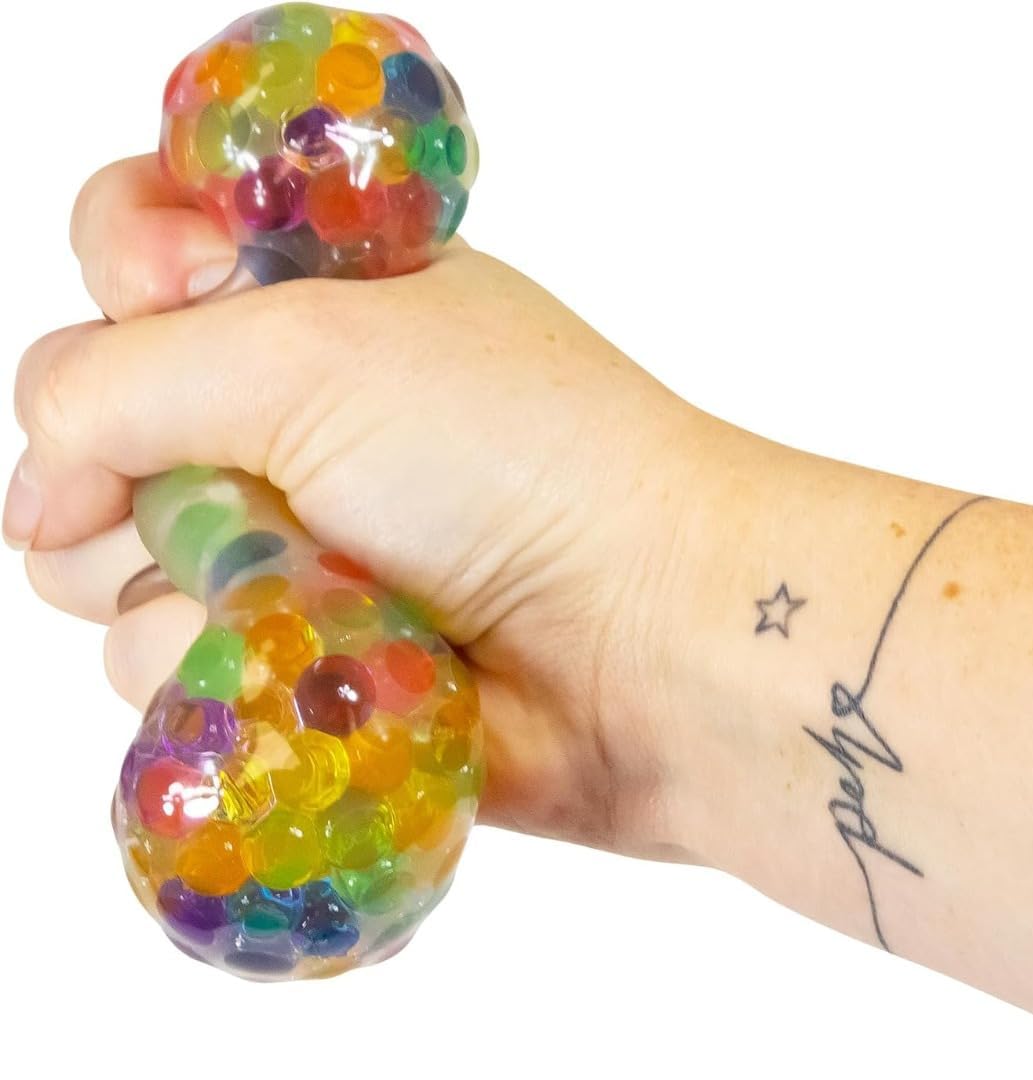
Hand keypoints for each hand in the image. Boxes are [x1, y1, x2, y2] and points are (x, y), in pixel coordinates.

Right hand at [11, 155, 715, 862]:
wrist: (644, 637)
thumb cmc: (518, 460)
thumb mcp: (317, 353)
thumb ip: (126, 379)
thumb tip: (39, 476)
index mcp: (319, 300)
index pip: (144, 247)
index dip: (123, 267)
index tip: (160, 293)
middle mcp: (296, 419)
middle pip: (98, 417)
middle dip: (117, 451)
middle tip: (219, 477)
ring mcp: (292, 543)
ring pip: (110, 557)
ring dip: (169, 571)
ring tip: (288, 578)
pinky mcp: (295, 657)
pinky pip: (165, 663)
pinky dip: (212, 662)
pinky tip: (304, 655)